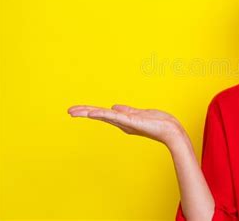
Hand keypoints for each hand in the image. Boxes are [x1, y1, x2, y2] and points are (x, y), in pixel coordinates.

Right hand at [67, 104, 183, 146]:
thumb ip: (126, 111)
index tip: (74, 110)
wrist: (170, 130)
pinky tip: (94, 113)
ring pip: (104, 115)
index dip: (88, 110)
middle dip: (84, 112)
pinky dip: (104, 115)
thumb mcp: (139, 114)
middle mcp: (122, 122)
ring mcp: (126, 123)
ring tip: (76, 111)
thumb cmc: (158, 123)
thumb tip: (114, 107)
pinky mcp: (132, 122)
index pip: (102, 113)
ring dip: (90, 112)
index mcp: (122, 120)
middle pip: (99, 115)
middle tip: (69, 111)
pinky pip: (116, 117)